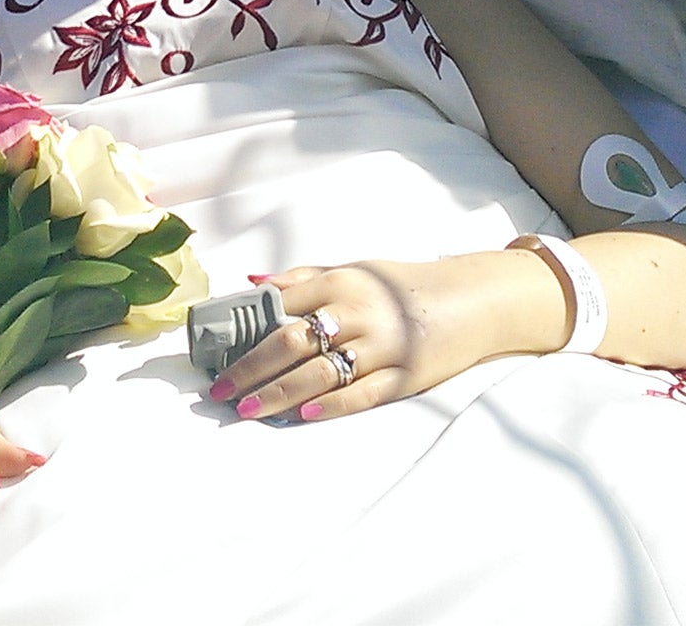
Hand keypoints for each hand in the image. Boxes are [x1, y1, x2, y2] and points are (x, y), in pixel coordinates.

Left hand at [208, 256, 525, 422]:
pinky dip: (329, 405)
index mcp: (342, 282)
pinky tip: (301, 414)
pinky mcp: (404, 376)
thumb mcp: (354, 271)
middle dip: (252, 368)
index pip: (282, 306)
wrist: (468, 300)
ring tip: (248, 409)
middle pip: (293, 341)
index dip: (245, 330)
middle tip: (221, 390)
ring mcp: (383, 346)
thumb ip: (303, 278)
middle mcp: (359, 311)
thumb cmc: (401, 286)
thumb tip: (251, 283)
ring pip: (320, 372)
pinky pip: (361, 395)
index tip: (216, 351)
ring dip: (279, 393)